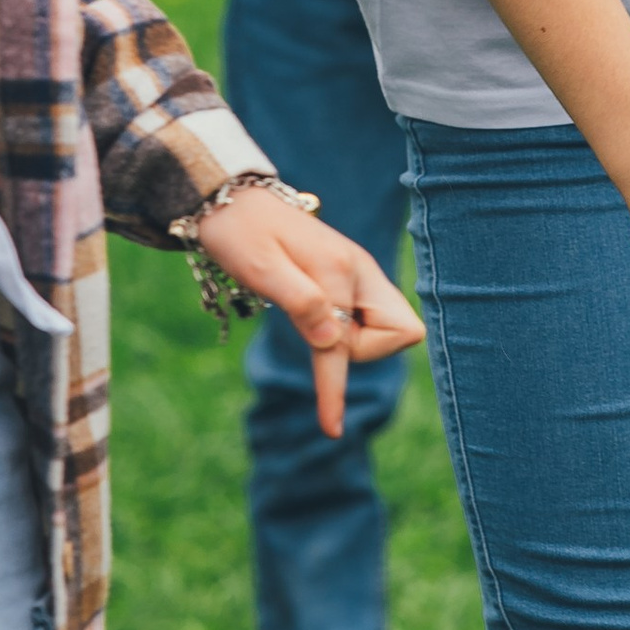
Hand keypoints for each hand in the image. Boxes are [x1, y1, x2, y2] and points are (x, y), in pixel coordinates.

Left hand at [196, 199, 419, 439]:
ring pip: (386, 331)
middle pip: (397, 334)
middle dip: (360, 348)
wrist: (233, 199)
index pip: (353, 341)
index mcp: (341, 270)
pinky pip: (369, 322)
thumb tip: (332, 343)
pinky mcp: (350, 281)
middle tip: (312, 327)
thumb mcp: (260, 268)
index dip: (339, 387)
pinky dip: (350, 331)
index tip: (332, 430)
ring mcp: (359, 276)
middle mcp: (361, 272)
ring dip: (353, 338)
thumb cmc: (240, 233)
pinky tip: (320, 319)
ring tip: (307, 312)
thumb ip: (301, 303)